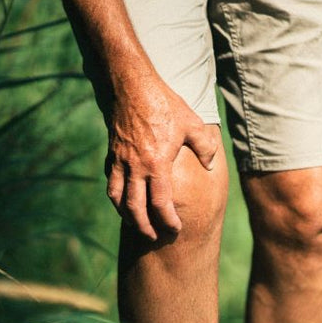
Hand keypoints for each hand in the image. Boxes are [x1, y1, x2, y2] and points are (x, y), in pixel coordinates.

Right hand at [103, 71, 217, 239]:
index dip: (167, 219)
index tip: (175, 229)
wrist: (132, 85)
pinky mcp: (112, 153)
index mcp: (156, 163)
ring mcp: (120, 160)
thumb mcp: (193, 124)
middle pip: (135, 208)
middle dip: (144, 226)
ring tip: (135, 224)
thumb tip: (210, 164)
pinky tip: (123, 199)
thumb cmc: (165, 104)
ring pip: (118, 197)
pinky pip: (110, 181)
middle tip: (153, 237)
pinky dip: (116, 195)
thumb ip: (205, 147)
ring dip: (126, 215)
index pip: (160, 202)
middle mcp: (135, 166)